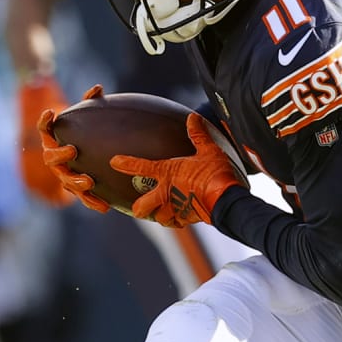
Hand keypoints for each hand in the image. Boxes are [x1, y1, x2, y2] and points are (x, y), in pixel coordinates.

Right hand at [36, 85, 109, 212]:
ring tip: (89, 182)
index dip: (45, 122)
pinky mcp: (78, 190)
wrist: (92, 157)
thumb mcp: (90, 119)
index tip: (51, 113)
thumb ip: (92, 103)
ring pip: (65, 181)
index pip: (45, 130)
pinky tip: (106, 207)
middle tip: (72, 150)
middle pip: (50, 158)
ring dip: (76, 181)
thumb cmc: (89, 133)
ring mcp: (65, 176)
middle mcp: (56, 160)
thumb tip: (98, 88)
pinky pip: (84, 198)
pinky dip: (93, 202)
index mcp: (56, 140)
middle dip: (59, 155)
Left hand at [110, 113, 244, 227]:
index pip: (142, 167)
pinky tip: (180, 219)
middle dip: (138, 208)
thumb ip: (198, 135)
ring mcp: (176, 207)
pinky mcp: (188, 218)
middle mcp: (167, 192)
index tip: (115, 162)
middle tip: (138, 207)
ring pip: (159, 218)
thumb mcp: (209, 151)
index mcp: (168, 173)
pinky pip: (177, 223)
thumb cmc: (216, 174)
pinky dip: (177, 222)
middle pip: (142, 206)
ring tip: (161, 213)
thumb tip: (192, 118)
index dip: (126, 164)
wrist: (226, 198)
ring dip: (159, 216)